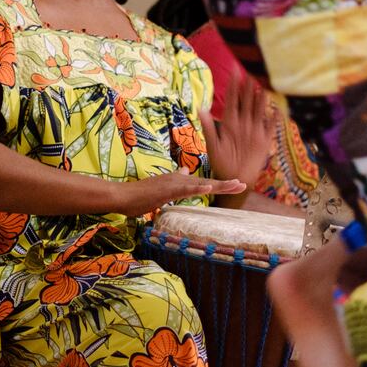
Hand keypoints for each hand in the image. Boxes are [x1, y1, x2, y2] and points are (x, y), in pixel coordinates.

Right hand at [114, 172, 246, 216]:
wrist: (122, 196)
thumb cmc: (138, 195)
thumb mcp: (160, 189)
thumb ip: (174, 180)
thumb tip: (185, 171)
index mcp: (178, 181)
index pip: (203, 183)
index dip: (219, 184)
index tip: (235, 185)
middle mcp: (178, 179)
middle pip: (207, 182)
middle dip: (225, 184)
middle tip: (244, 184)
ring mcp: (173, 183)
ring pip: (201, 184)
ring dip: (218, 184)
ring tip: (235, 184)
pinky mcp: (167, 189)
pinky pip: (185, 190)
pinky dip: (198, 189)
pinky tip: (209, 188)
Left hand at [198, 70, 275, 190]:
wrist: (235, 179)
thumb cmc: (221, 164)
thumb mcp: (213, 146)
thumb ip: (209, 127)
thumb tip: (201, 109)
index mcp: (229, 124)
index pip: (232, 100)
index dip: (234, 86)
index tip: (235, 71)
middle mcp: (242, 124)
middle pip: (246, 102)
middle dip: (248, 88)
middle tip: (249, 72)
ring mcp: (254, 131)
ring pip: (258, 110)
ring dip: (260, 98)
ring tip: (262, 85)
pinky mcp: (263, 140)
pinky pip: (270, 126)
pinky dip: (274, 117)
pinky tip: (277, 108)